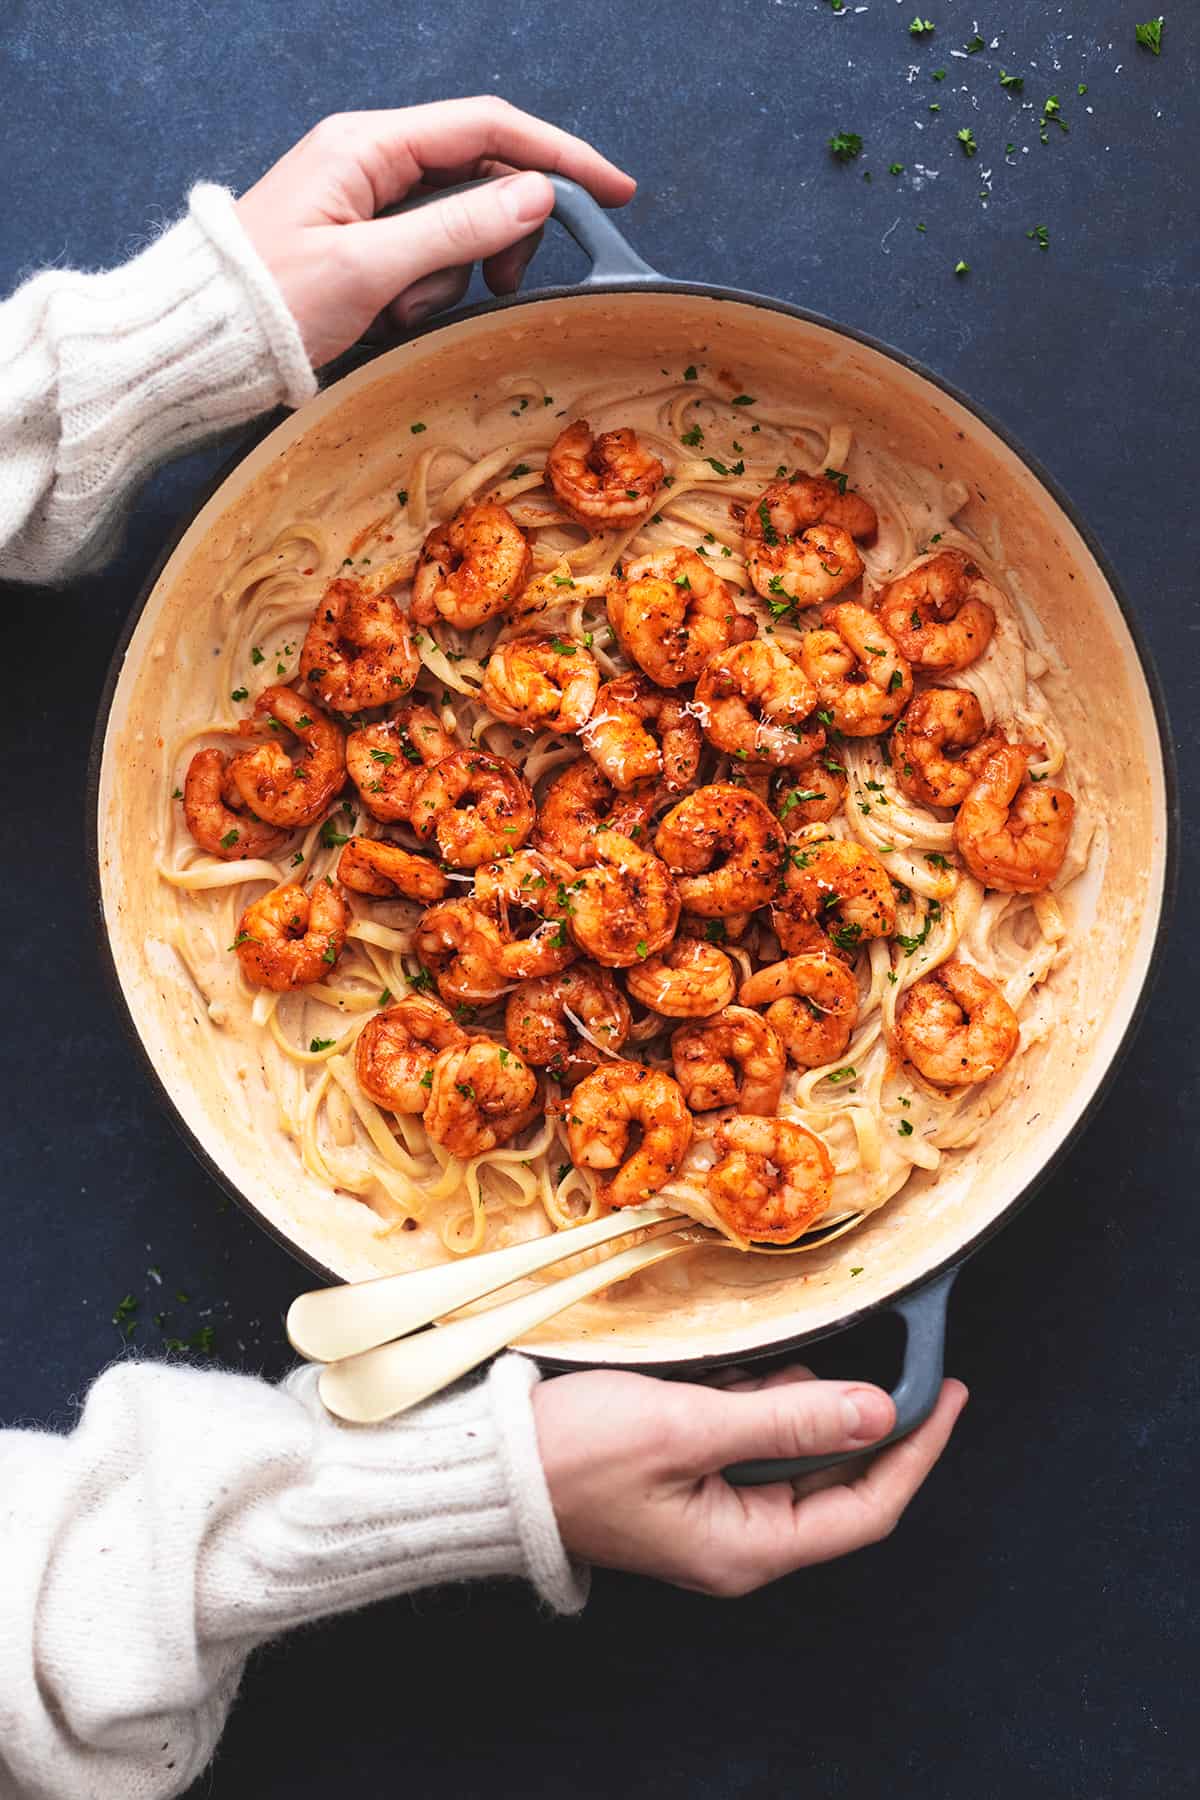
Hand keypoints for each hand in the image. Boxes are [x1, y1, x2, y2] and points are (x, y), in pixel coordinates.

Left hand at [235, 97, 635, 366]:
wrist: (203, 346)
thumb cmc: (267, 304)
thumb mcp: (368, 268)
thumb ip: (457, 228)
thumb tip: (537, 197)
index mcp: (368, 146)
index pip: (489, 129)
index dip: (558, 155)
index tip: (612, 192)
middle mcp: (371, 162)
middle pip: (481, 178)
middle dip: (499, 235)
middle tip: (500, 286)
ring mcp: (368, 204)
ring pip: (457, 227)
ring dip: (451, 277)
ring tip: (404, 312)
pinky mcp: (365, 246)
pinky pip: (426, 260)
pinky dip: (423, 293)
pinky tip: (387, 318)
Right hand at [534, 1364, 967, 1595]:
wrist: (488, 1464)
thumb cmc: (575, 1452)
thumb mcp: (688, 1426)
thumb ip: (788, 1420)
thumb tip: (879, 1413)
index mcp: (747, 1547)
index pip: (865, 1508)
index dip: (916, 1451)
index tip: (950, 1393)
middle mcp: (739, 1541)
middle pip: (834, 1481)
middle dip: (847, 1415)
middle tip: (861, 1348)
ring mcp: (712, 1514)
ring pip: (792, 1453)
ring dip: (792, 1401)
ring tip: (755, 1364)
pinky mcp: (687, 1483)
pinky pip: (748, 1440)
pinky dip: (753, 1399)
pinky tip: (725, 1373)